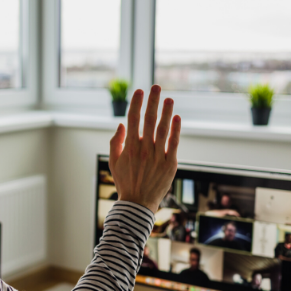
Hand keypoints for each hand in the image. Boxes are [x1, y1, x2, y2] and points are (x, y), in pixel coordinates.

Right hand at [109, 85, 180, 212]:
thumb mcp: (113, 162)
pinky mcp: (169, 163)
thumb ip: (116, 142)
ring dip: (166, 112)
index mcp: (129, 147)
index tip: (139, 91)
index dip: (136, 103)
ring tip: (169, 99)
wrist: (138, 203)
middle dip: (153, 101)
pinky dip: (176, 129)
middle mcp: (143, 149)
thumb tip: (122, 125)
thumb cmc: (125, 181)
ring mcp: (158, 156)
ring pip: (163, 128)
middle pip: (149, 119)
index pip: (133, 119)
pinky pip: (173, 143)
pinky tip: (176, 118)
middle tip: (156, 87)